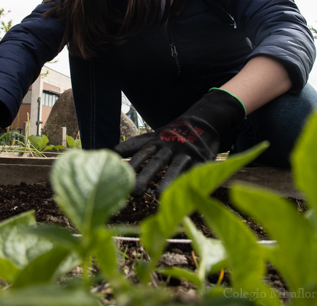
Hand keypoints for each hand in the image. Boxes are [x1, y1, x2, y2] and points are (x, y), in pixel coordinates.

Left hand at [114, 88, 245, 195]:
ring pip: (176, 167)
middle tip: (134, 192)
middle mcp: (169, 145)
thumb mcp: (155, 135)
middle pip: (156, 161)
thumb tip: (113, 152)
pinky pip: (195, 170)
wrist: (203, 120)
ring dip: (168, 181)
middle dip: (145, 176)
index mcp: (156, 140)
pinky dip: (188, 180)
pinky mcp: (201, 159)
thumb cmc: (173, 133)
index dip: (130, 161)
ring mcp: (186, 152)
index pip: (140, 150)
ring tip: (159, 196)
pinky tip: (184, 193)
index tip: (118, 170)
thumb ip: (136, 144)